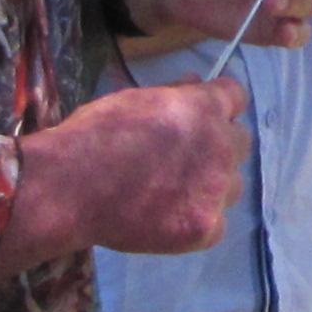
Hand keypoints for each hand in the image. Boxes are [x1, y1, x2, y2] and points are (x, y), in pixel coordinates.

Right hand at [0, 80, 248, 270]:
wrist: (70, 188)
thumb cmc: (95, 136)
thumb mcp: (134, 99)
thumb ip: (173, 94)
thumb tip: (195, 84)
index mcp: (204, 108)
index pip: (236, 98)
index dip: (219, 106)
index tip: (203, 117)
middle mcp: (221, 146)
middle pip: (240, 142)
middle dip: (218, 145)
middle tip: (185, 157)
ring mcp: (216, 190)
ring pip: (233, 185)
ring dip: (213, 184)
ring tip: (175, 191)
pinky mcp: (205, 228)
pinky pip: (217, 223)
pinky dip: (198, 220)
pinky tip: (169, 218)